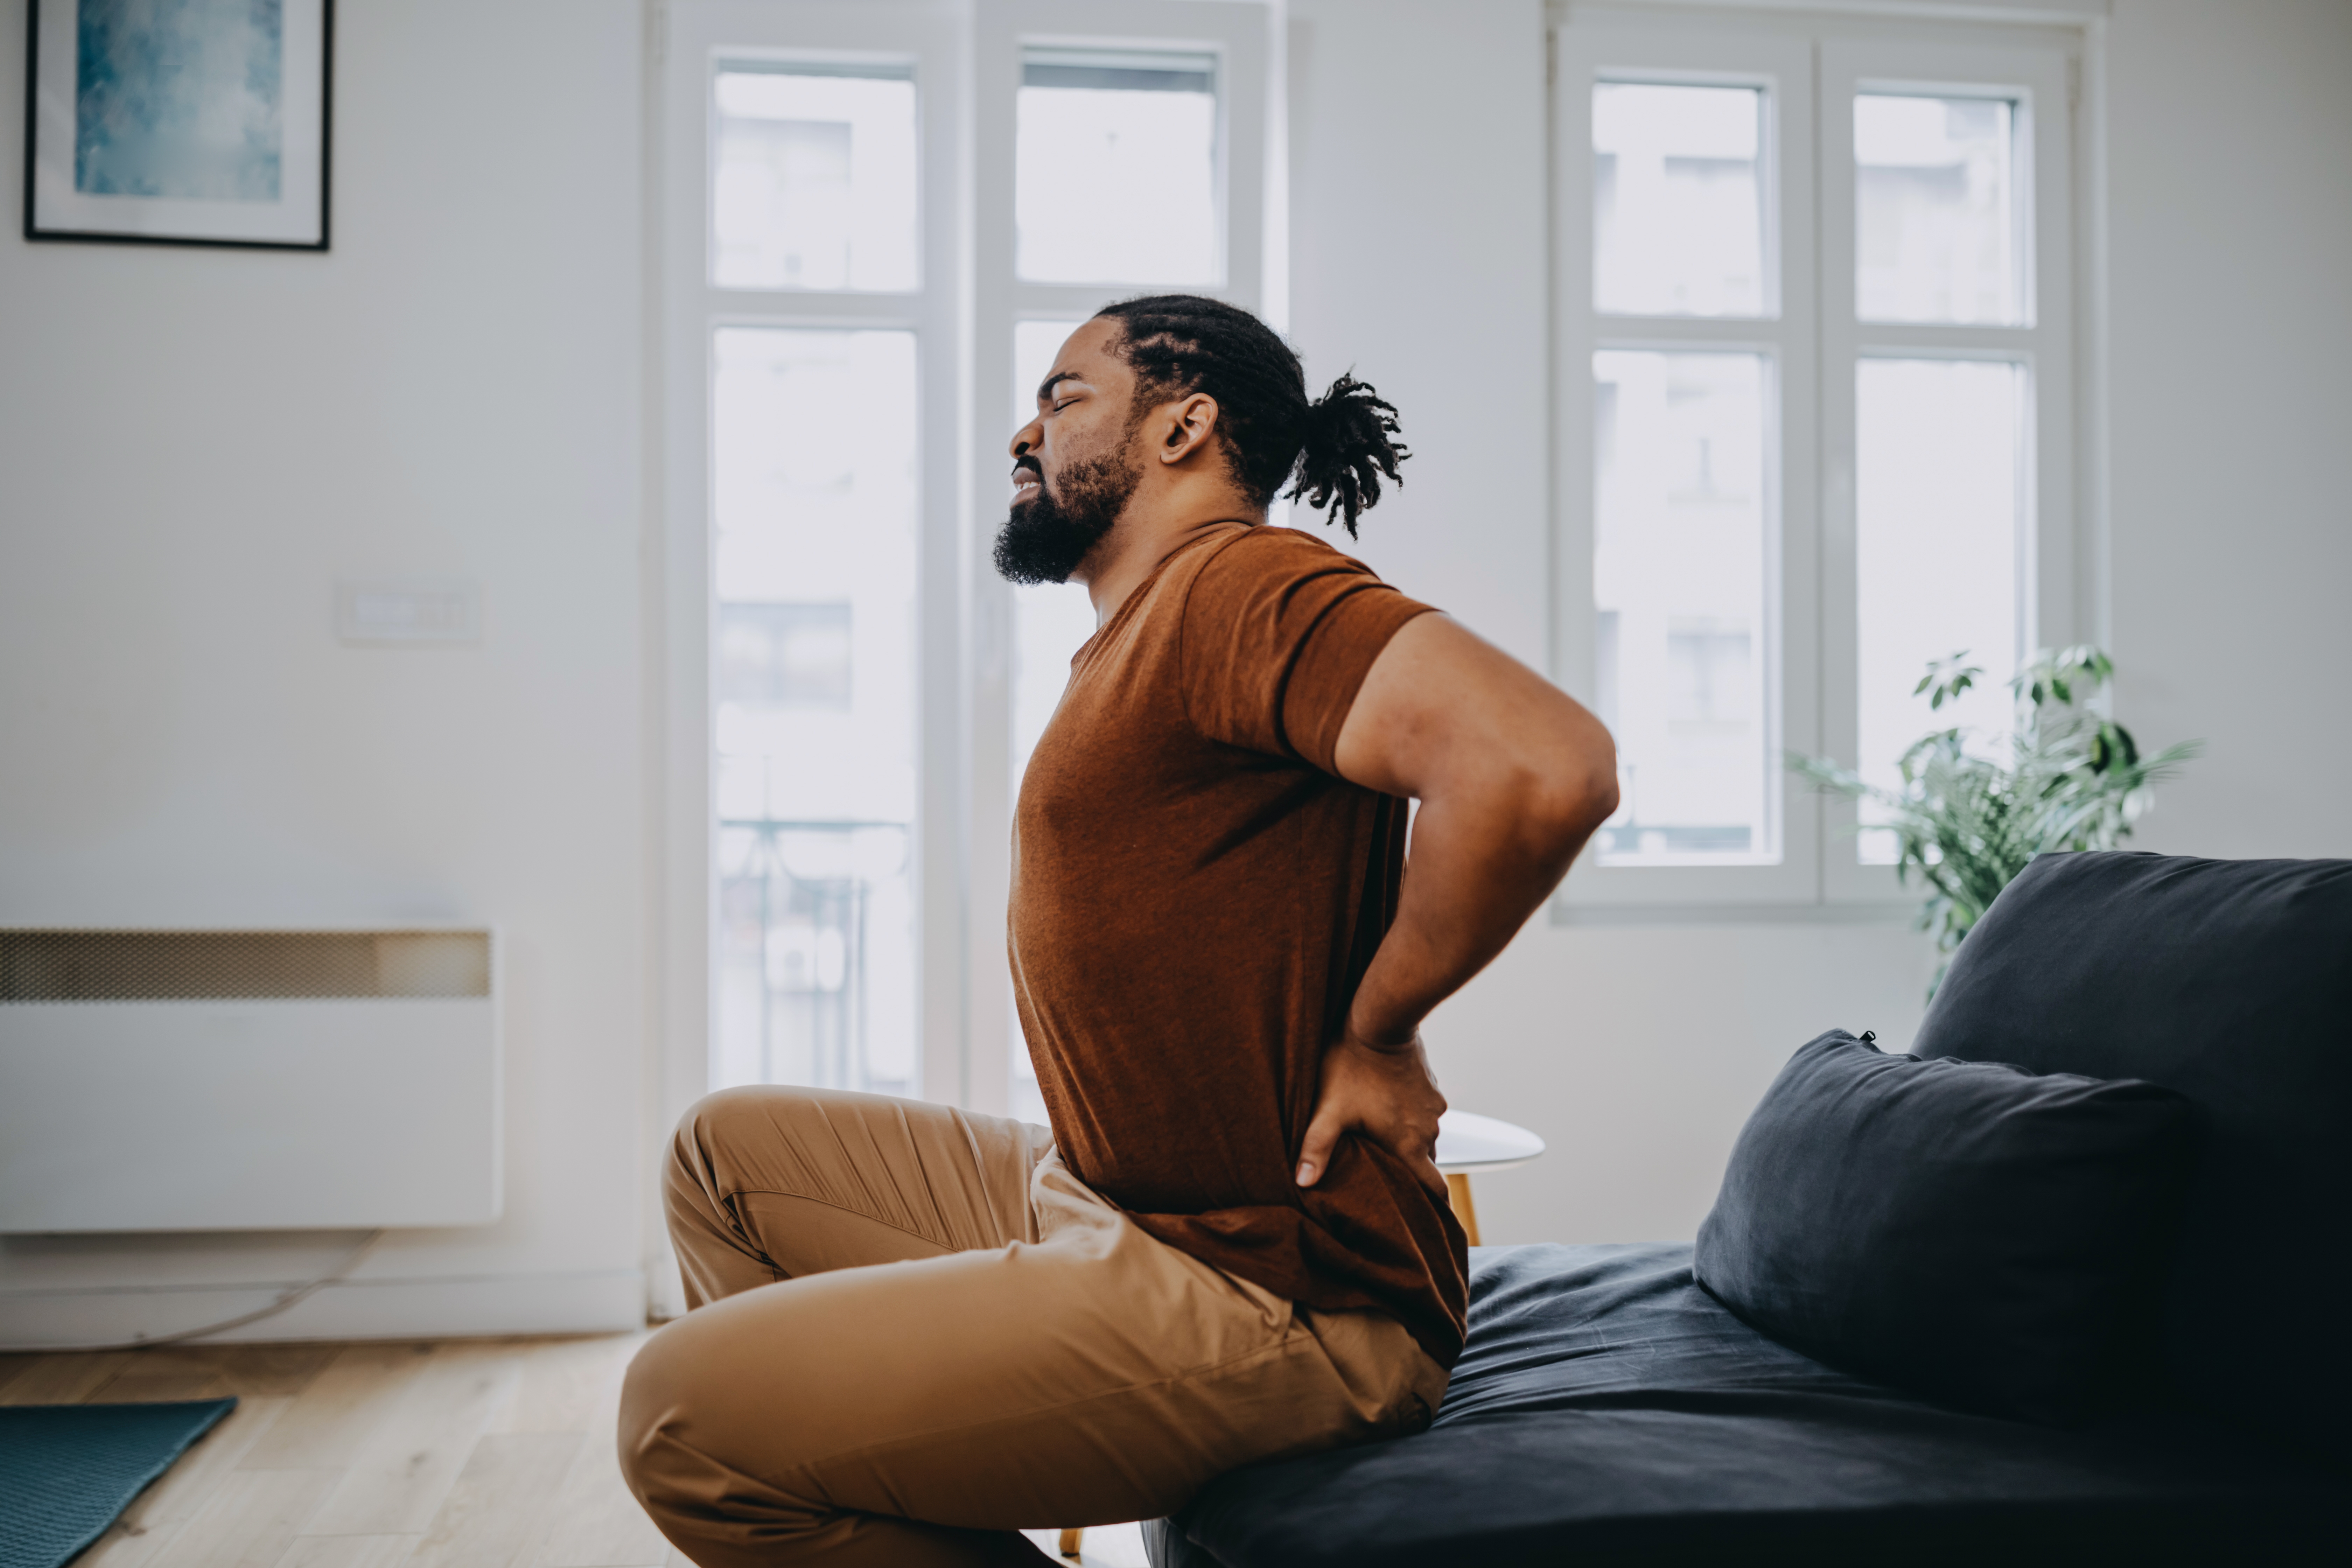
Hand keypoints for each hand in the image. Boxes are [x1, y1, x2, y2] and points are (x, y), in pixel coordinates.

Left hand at [1296, 1027, 1447, 1197]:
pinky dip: (1409, 1118)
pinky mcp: (1431, 1087)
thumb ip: (1316, 1147)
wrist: (1380, 1021)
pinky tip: (1387, 1109)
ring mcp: (1433, 1107)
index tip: (1425, 1217)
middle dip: (1411, 1175)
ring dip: (1407, 1143)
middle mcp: (1428, 1129)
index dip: (1431, 1207)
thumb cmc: (1351, 1065)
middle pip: (1425, 1165)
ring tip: (1381, 1141)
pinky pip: (1423, 1114)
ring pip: (1424, 1138)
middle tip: (1388, 1179)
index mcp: (1409, 1144)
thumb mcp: (1328, 1108)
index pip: (1435, 1190)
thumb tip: (1302, 1182)